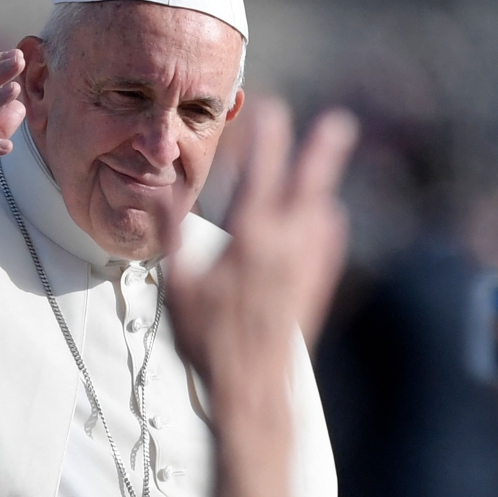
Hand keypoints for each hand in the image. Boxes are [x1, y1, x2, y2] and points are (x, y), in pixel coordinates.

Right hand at [161, 99, 357, 496]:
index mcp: (250, 238)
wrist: (252, 387)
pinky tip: (324, 218)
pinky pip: (330, 244)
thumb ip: (172, 233)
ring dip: (322, 186)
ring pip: (324, 213)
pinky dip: (327, 222)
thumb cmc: (207, 337)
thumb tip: (159, 194)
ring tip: (322, 166)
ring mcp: (307, 267)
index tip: (270, 110)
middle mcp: (286, 246)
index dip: (265, 139)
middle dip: (323, 151)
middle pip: (310, 186)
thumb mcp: (178, 284)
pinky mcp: (317, 287)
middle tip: (339, 122)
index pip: (260, 175)